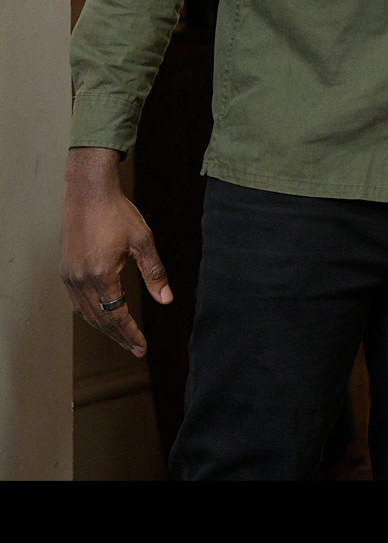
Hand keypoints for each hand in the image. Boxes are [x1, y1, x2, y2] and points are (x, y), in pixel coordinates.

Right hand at [61, 148, 171, 358]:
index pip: (117, 315)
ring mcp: (69, 276)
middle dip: (119, 337)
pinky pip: (77, 302)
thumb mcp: (143, 241)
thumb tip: (167, 300)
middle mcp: (80, 279)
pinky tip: (102, 317)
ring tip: (122, 339)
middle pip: (100, 320)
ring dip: (104, 329)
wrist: (89, 192)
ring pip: (86, 313)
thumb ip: (154, 273)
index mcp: (101, 274)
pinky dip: (91, 314)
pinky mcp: (65, 270)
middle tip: (135, 350)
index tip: (142, 347)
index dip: (131, 333)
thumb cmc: (118, 213)